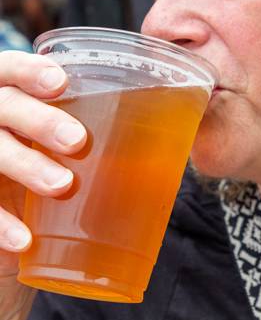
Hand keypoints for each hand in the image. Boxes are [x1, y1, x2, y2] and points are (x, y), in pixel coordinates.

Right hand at [0, 51, 86, 276]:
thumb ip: (104, 133)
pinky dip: (1, 225)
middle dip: (38, 119)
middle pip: (1, 105)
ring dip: (26, 165)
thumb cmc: (58, 190)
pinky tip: (25, 241)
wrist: (25, 250)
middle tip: (78, 140)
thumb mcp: (72, 156)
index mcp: (13, 103)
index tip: (61, 82)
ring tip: (63, 186)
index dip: (28, 70)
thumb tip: (182, 124)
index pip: (7, 70)